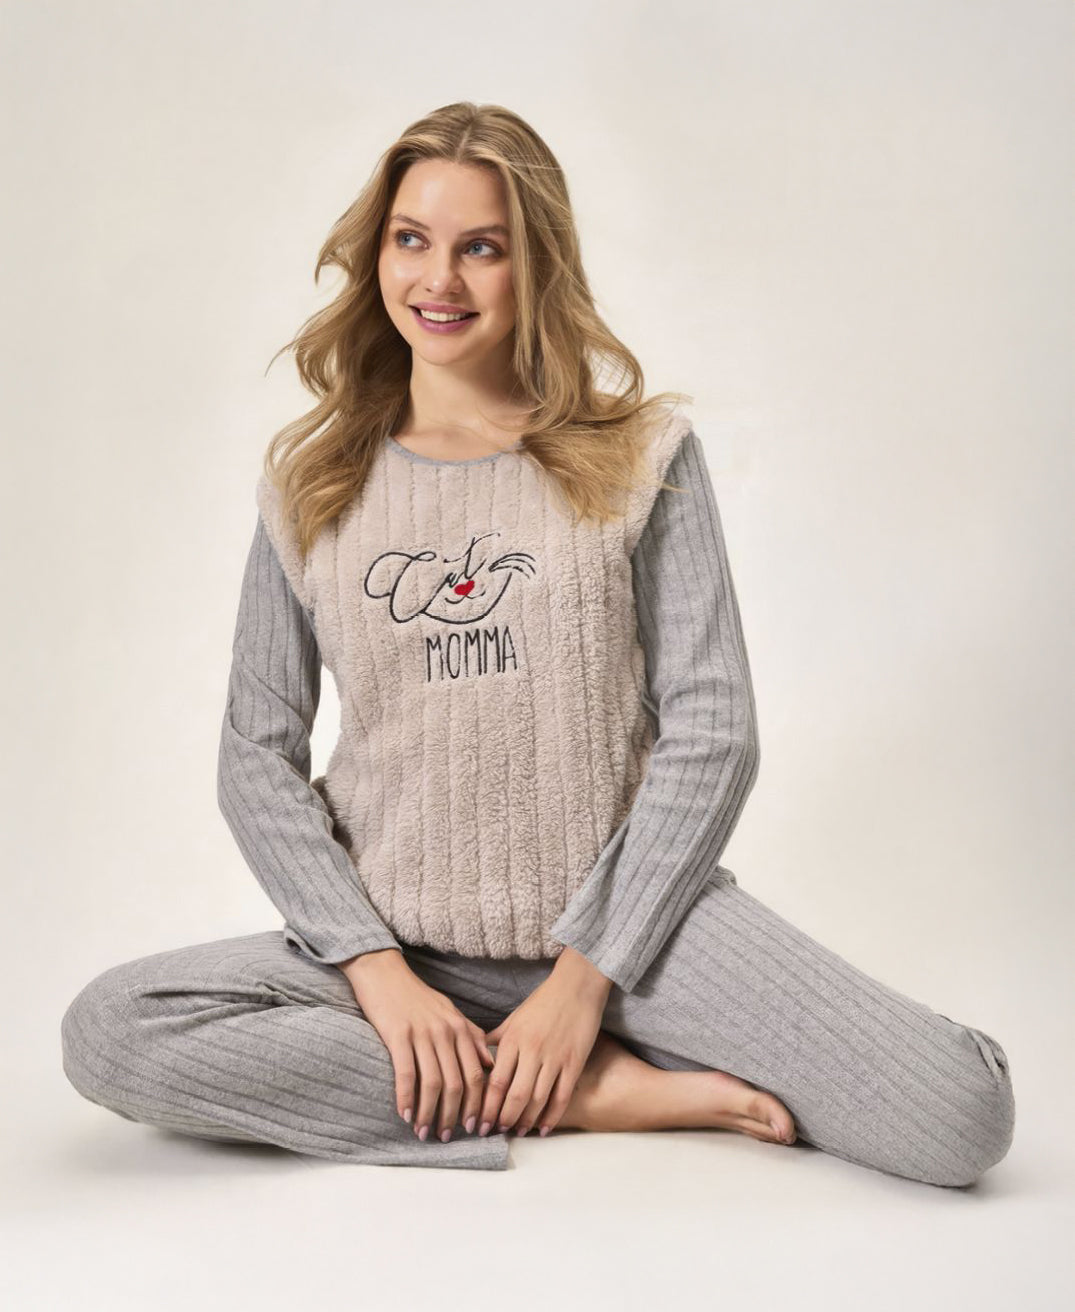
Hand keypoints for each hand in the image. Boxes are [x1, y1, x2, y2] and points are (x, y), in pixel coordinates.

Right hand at [341, 949, 496, 1142]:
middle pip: (457, 1084)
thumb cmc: (417, 997)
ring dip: (430, 1113)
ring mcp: (422, 1034)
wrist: (384, 973)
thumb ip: (471, 1037)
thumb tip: (490, 1065)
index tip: (475, 1127)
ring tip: (425, 1132)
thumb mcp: (450, 1012)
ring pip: (433, 1084)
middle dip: (454, 1116)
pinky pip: (406, 1074)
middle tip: (447, 1137)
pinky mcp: (398, 1036)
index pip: (477, 1075)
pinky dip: (406, 1098)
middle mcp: (446, 1032)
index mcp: (461, 1028)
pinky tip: (405, 1115)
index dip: (478, 1105)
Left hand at [478, 952, 610, 1137]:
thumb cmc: (543, 1001)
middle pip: (514, 1095)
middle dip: (503, 1118)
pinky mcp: (574, 1062)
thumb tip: (477, 1058)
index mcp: (513, 1039)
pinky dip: (552, 1116)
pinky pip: (561, 1096)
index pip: (495, 1081)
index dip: (486, 1106)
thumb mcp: (514, 1018)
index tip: (478, 1122)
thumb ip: (496, 1040)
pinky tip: (543, 1129)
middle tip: (494, 1132)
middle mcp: (532, 1050)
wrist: (577, 986)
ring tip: (516, 1132)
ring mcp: (554, 1057)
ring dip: (525, 1121)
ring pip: (537, 1099)